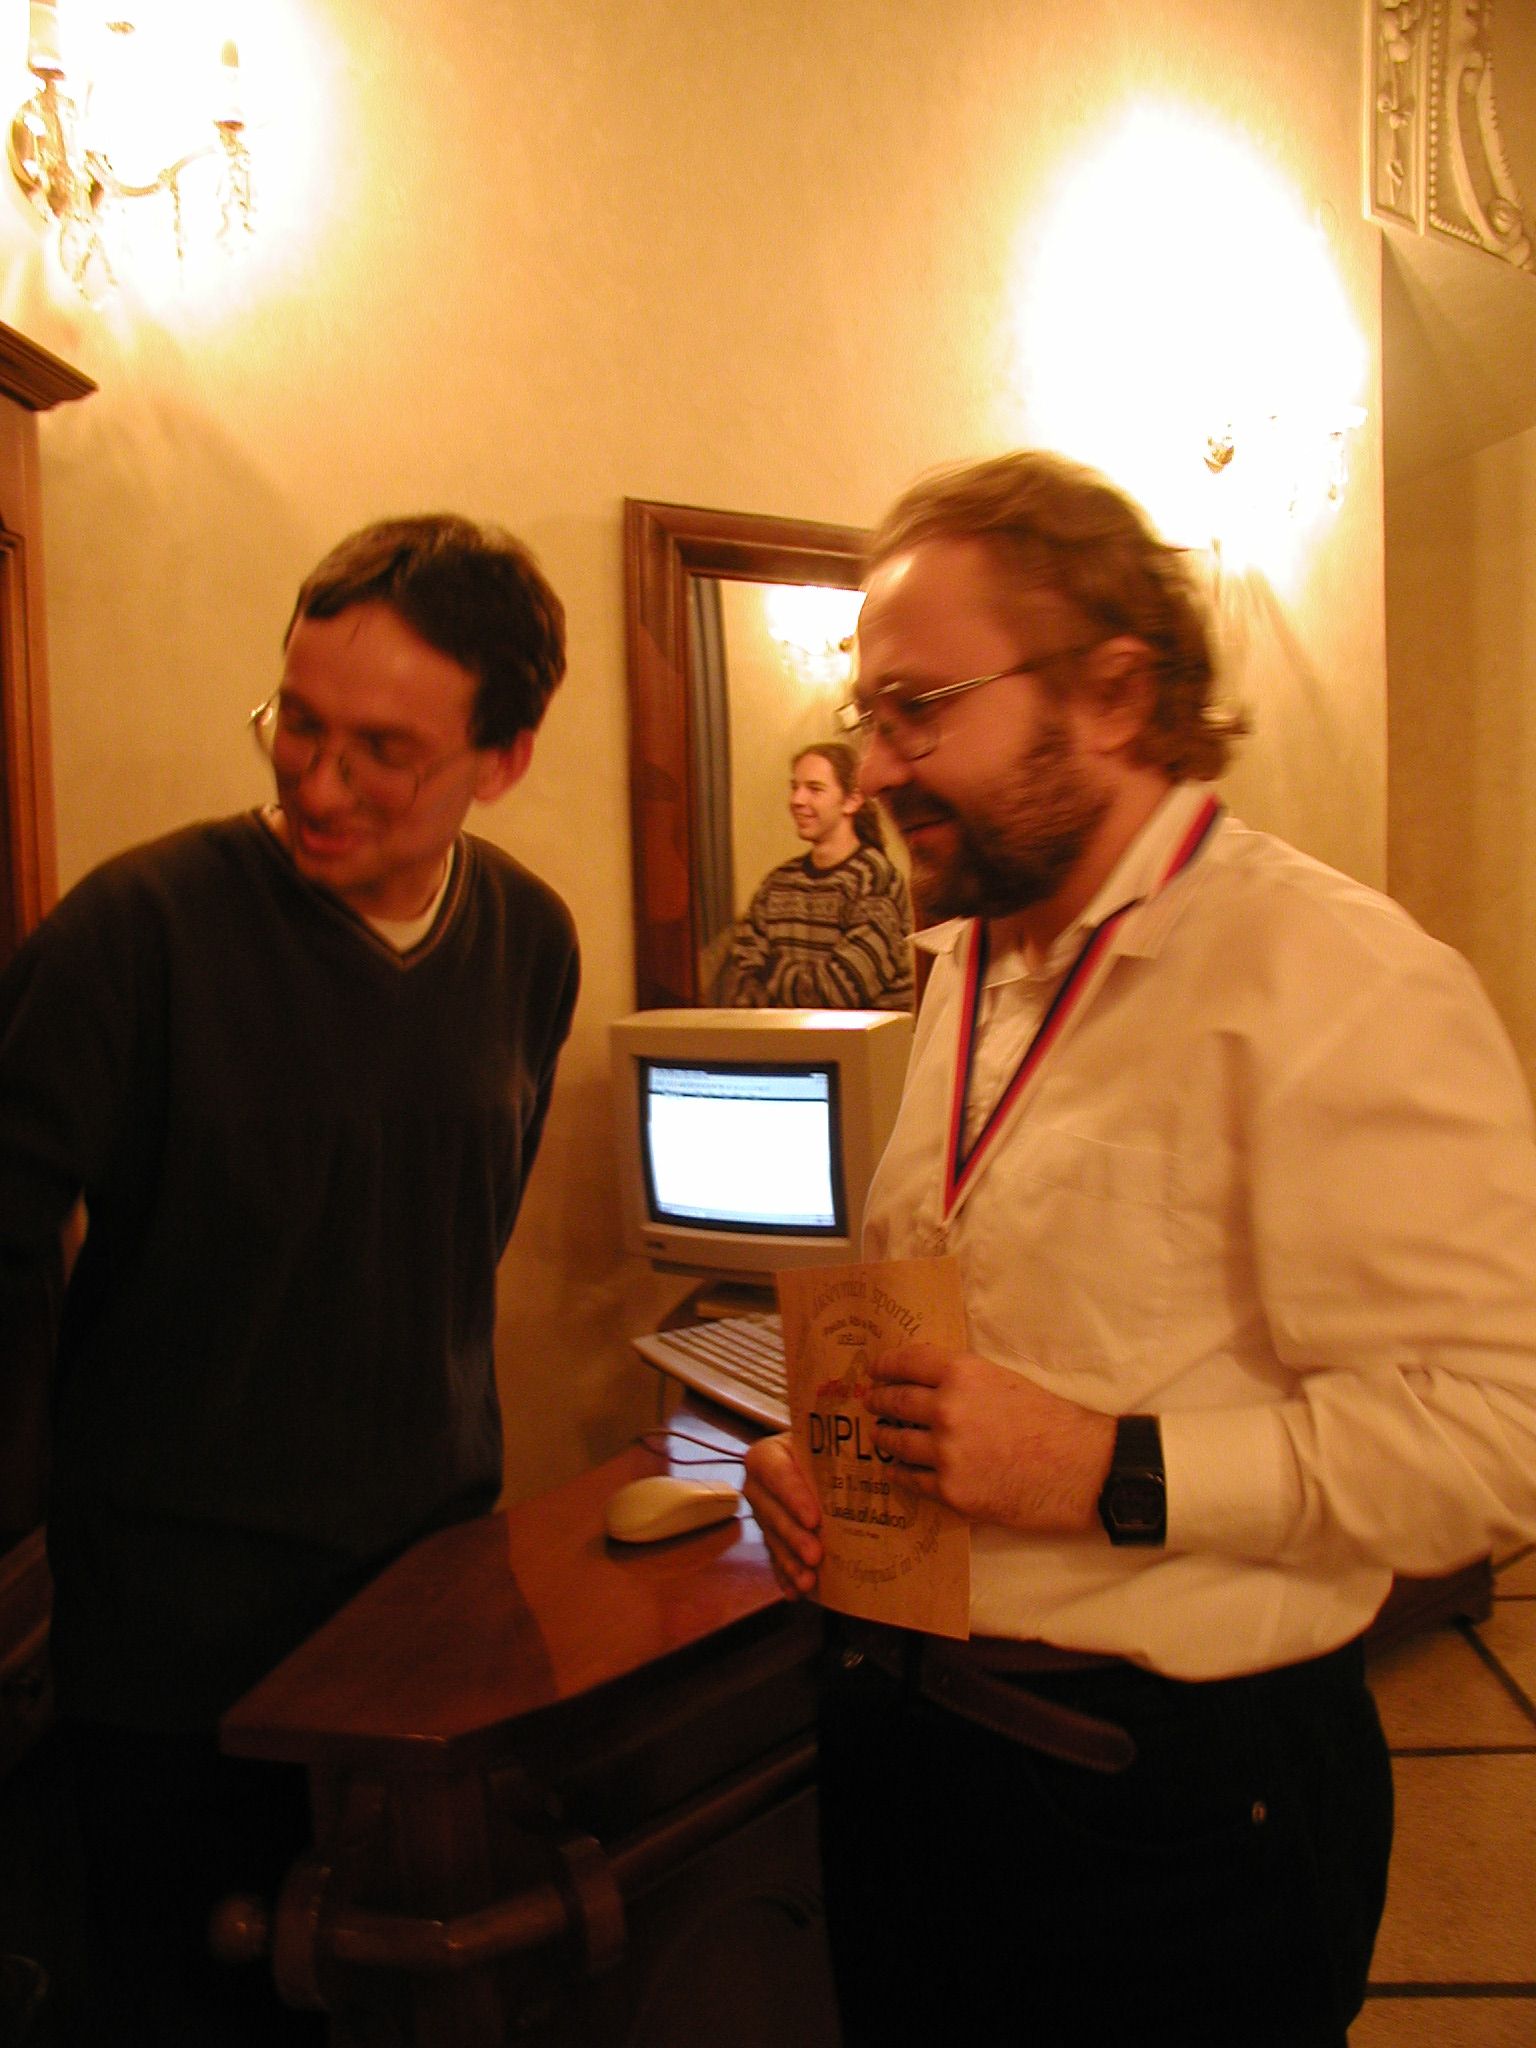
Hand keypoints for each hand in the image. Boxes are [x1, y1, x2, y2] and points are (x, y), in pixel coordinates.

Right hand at [743, 1431, 821, 1597]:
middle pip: (773, 1513)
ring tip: (809, 1582)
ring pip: (773, 1541)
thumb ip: (835, 1455)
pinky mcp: (768, 1538)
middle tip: (815, 1556)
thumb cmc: (820, 1449)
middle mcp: (757, 1487)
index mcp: (766, 1457)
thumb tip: (874, 1462)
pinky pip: (774, 1560)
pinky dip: (786, 1577)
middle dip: (794, 1537)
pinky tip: (797, 1593)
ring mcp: (761, 1515)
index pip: (776, 1474)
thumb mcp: (823, 1444)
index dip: (793, 1497)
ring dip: (790, 1563)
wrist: (810, 1459)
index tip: (814, 1519)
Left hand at [865, 1343, 1115, 1533]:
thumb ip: (964, 1381)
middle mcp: (946, 1409)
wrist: (1081, 1470)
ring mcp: (945, 1453)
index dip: (885, 1365)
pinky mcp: (950, 1491)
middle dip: (879, 1401)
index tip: (874, 1370)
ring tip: (880, 1436)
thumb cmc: (1051, 1422)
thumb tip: (929, 1384)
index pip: (906, 1362)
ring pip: (897, 1443)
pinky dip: (900, 1474)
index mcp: (961, 1373)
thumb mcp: (1004, 1381)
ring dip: (885, 1438)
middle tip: (872, 1403)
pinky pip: (911, 1480)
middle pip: (895, 1401)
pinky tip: (896, 1471)